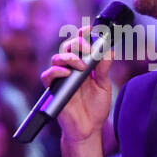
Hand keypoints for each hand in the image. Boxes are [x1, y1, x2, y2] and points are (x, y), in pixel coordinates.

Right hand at [40, 23, 116, 143]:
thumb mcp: (104, 86)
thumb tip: (108, 51)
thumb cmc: (95, 107)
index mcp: (83, 66)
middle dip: (77, 43)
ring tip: (82, 64)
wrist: (88, 128)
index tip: (90, 28)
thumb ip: (104, 69)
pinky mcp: (53, 89)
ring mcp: (61, 78)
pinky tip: (67, 72)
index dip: (82, 35)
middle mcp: (70, 69)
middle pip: (67, 47)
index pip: (79, 46)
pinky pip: (48, 75)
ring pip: (57, 58)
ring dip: (69, 57)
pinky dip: (56, 71)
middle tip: (88, 48)